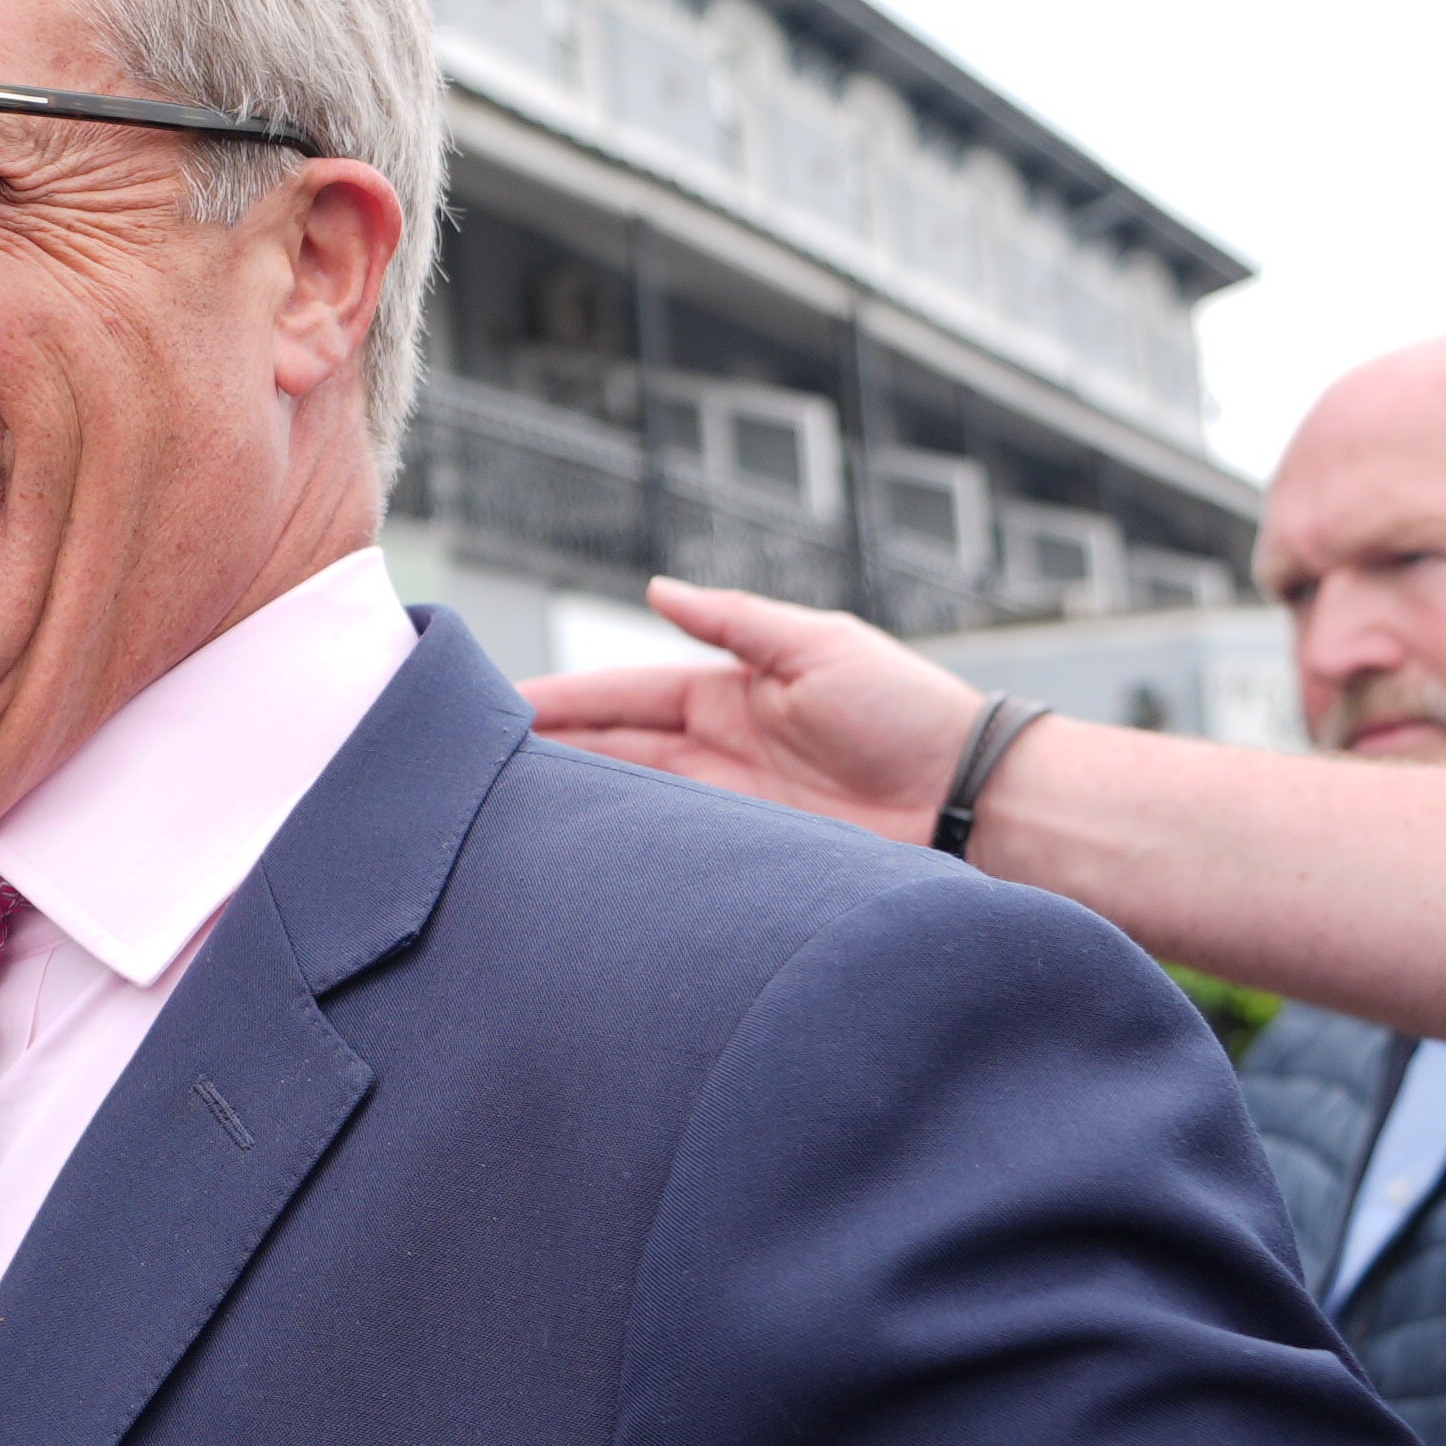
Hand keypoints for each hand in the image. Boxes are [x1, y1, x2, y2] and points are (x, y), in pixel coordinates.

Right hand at [513, 578, 990, 844]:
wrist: (970, 801)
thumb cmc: (909, 712)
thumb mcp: (819, 643)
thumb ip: (734, 620)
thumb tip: (660, 590)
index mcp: (728, 694)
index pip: (622, 696)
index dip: (562, 701)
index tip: (500, 706)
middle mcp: (717, 751)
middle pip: (611, 751)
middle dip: (547, 753)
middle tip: (475, 763)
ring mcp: (726, 807)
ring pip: (627, 802)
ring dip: (572, 802)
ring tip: (504, 808)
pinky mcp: (745, 855)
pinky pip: (668, 849)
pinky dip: (623, 848)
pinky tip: (577, 853)